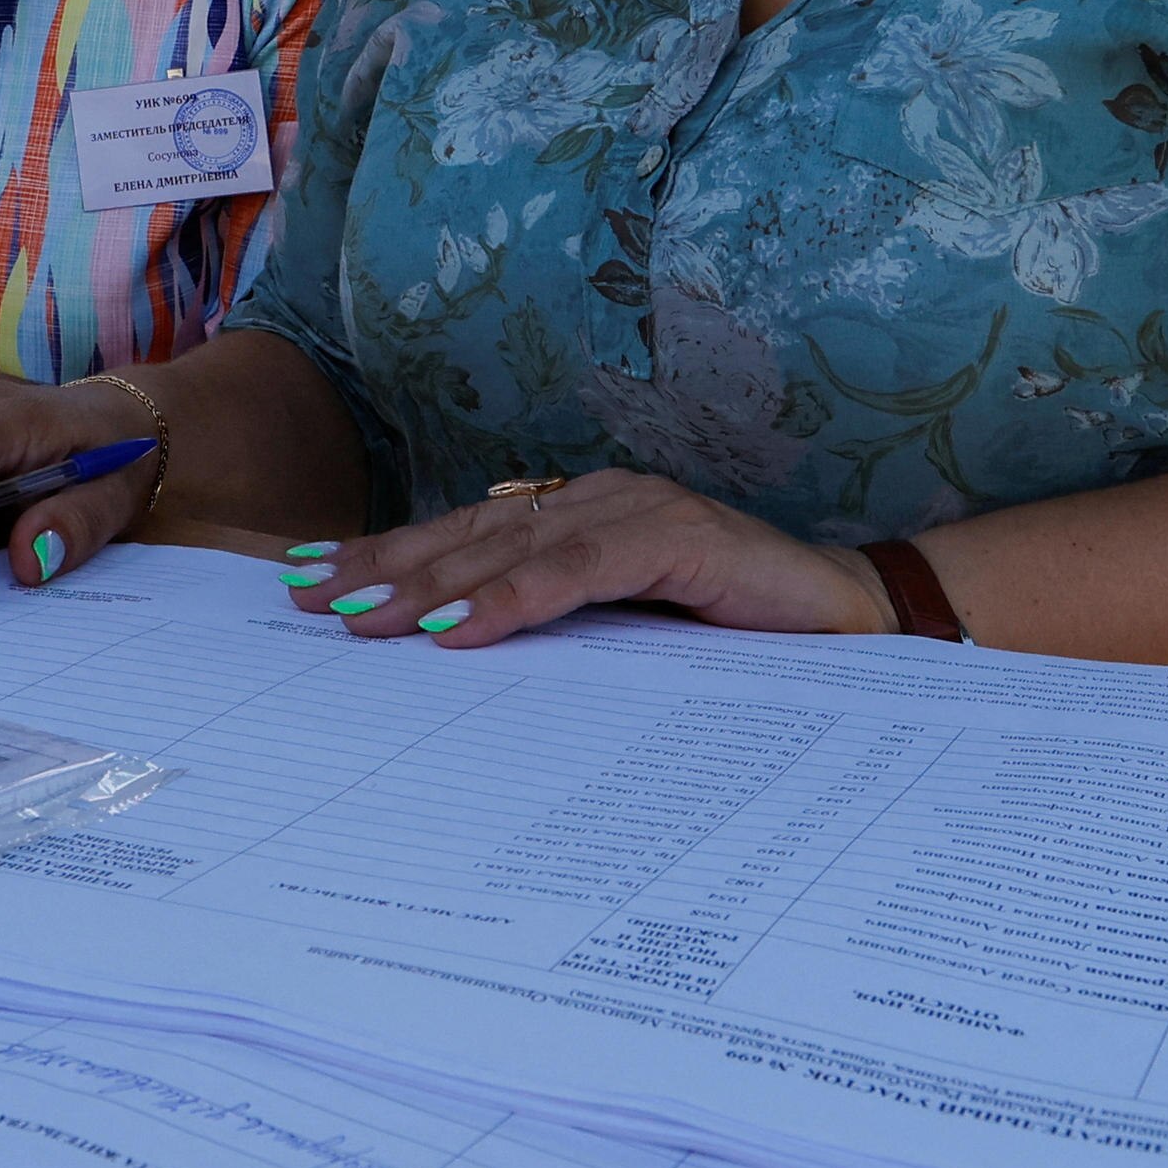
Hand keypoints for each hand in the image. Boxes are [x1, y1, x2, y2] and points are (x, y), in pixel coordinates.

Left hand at [282, 470, 889, 648]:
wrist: (860, 627)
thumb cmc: (738, 640)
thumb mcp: (628, 642)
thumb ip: (559, 639)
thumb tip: (453, 667)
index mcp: (583, 517)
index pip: (467, 537)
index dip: (390, 556)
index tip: (308, 581)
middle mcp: (602, 500)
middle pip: (472, 535)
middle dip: (387, 567)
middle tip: (309, 597)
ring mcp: (640, 510)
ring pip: (514, 545)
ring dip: (434, 583)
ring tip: (365, 616)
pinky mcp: (681, 536)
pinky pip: (581, 569)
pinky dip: (516, 599)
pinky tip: (464, 628)